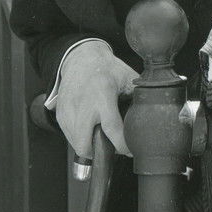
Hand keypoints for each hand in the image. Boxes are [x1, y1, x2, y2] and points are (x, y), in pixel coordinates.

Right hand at [55, 41, 136, 157]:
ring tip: (101, 136)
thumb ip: (139, 97)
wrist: (81, 58)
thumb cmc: (107, 69)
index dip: (122, 145)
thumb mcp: (129, 78)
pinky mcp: (60, 114)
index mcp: (103, 95)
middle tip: (110, 147)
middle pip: (85, 144)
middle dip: (99, 153)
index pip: (112, 129)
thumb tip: (151, 116)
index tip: (130, 150)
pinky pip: (68, 136)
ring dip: (89, 146)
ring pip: (76, 144)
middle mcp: (83, 105)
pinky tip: (90, 128)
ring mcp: (69, 110)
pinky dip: (79, 138)